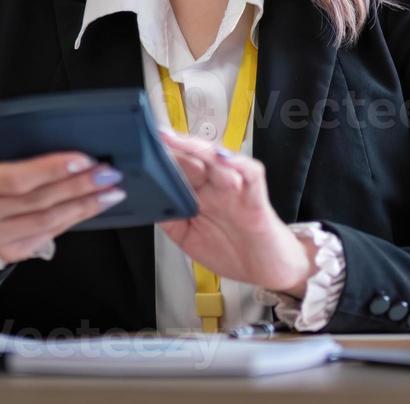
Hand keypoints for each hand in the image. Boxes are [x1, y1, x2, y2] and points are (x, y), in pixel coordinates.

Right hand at [0, 84, 126, 263]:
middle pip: (37, 200)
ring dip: (84, 205)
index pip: (17, 177)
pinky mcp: (10, 252)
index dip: (52, 169)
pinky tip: (94, 206)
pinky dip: (75, 219)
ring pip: (48, 221)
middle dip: (78, 186)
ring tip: (111, 190)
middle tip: (108, 173)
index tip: (84, 158)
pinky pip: (49, 235)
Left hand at [158, 129, 314, 296]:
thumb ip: (171, 218)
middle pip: (195, 158)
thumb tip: (146, 202)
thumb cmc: (233, 251)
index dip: (160, 158)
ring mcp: (237, 190)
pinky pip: (251, 175)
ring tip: (176, 142)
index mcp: (200, 195)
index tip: (139, 150)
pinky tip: (222, 158)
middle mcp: (218, 187)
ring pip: (218, 160)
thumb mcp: (190, 238)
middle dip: (173, 148)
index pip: (179, 168)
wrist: (270, 270)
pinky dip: (238, 164)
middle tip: (152, 139)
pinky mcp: (256, 199)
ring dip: (197, 149)